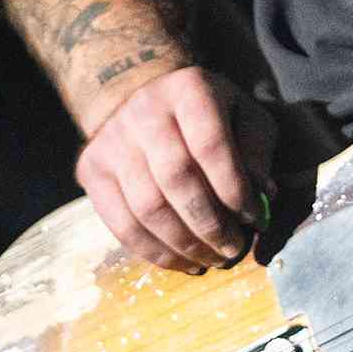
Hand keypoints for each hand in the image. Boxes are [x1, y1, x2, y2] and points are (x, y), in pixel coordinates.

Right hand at [75, 66, 277, 272]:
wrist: (145, 99)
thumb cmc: (209, 115)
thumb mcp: (245, 117)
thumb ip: (256, 151)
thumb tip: (261, 195)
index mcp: (189, 89)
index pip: (210, 145)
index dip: (234, 189)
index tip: (254, 218)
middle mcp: (144, 110)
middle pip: (176, 179)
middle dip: (210, 224)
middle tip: (233, 248)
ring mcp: (112, 140)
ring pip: (147, 207)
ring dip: (184, 244)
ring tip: (212, 259)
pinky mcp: (91, 169)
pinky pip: (121, 224)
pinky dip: (154, 252)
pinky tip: (182, 262)